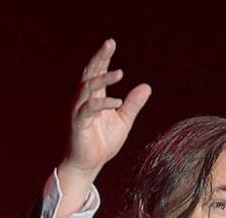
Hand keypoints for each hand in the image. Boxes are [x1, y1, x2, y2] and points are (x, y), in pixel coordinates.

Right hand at [56, 38, 150, 211]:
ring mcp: (79, 110)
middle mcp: (84, 100)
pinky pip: (89, 109)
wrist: (89, 165)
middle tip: (110, 43)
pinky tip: (117, 101)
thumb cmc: (103, 143)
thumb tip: (146, 87)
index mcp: (94, 97)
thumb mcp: (123, 121)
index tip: (111, 43)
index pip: (97, 72)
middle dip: (100, 57)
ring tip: (120, 72)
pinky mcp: (78, 123)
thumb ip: (133, 104)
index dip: (104, 57)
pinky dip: (103, 103)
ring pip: (88, 87)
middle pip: (90, 73)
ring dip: (103, 78)